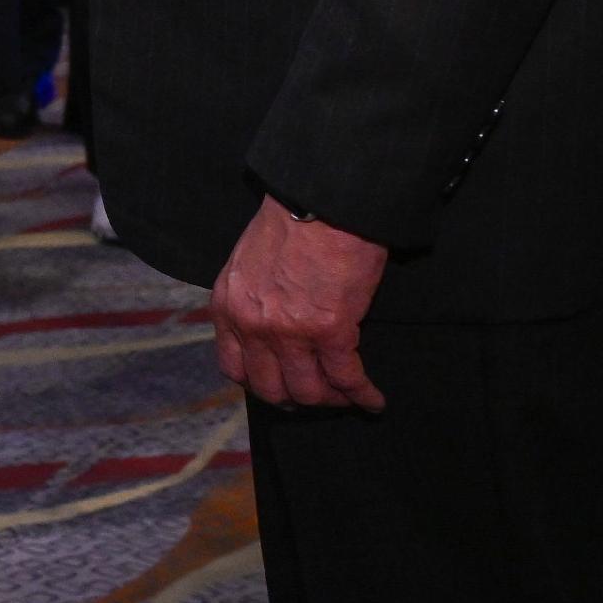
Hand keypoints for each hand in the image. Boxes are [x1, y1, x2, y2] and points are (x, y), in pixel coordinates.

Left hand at [209, 198, 388, 412]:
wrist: (320, 202)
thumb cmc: (290, 224)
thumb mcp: (247, 264)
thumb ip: (251, 300)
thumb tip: (269, 326)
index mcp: (229, 308)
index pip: (236, 369)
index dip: (262, 385)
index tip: (280, 386)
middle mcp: (253, 326)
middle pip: (271, 388)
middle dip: (296, 398)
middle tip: (318, 396)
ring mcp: (289, 332)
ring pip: (309, 390)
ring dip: (331, 400)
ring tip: (347, 396)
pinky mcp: (330, 330)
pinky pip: (346, 377)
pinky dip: (362, 395)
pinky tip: (373, 400)